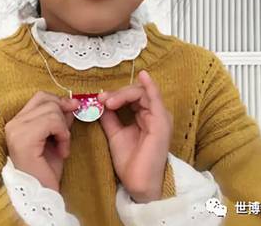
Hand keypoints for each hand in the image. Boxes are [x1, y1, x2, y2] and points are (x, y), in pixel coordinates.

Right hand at [5, 91, 79, 191]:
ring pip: (52, 110)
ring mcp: (16, 130)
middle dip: (63, 117)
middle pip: (47, 101)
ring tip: (62, 147)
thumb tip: (71, 102)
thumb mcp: (56, 137)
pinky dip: (63, 136)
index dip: (59, 101)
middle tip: (64, 137)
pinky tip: (62, 152)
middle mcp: (12, 123)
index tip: (73, 108)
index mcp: (17, 122)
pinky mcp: (23, 139)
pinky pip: (53, 122)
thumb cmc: (47, 170)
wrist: (41, 196)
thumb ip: (60, 119)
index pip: (40, 97)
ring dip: (64, 129)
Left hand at [97, 70, 172, 202]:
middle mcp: (154, 113)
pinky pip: (155, 99)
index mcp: (145, 115)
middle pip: (136, 92)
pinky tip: (143, 76)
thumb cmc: (130, 161)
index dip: (115, 95)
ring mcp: (159, 116)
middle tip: (103, 100)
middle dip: (118, 93)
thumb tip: (100, 102)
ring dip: (123, 93)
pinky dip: (150, 86)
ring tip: (110, 102)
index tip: (100, 99)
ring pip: (141, 93)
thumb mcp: (115, 133)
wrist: (138, 184)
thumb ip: (110, 117)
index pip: (131, 96)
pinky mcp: (160, 121)